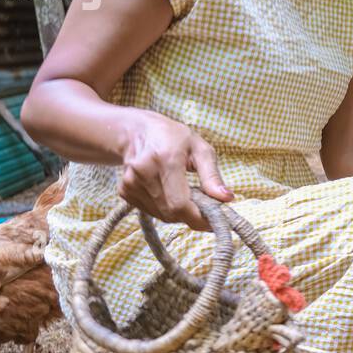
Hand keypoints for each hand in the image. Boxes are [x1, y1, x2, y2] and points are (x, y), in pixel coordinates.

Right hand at [118, 111, 233, 230]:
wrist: (137, 132)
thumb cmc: (174, 138)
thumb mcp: (200, 149)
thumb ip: (213, 176)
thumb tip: (227, 198)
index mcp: (166, 159)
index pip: (180, 203)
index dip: (198, 218)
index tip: (215, 220)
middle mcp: (144, 172)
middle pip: (172, 212)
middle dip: (192, 213)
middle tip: (202, 202)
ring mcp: (130, 183)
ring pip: (162, 215)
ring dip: (178, 211)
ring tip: (183, 190)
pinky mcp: (124, 191)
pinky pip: (152, 211)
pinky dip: (165, 207)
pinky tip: (167, 190)